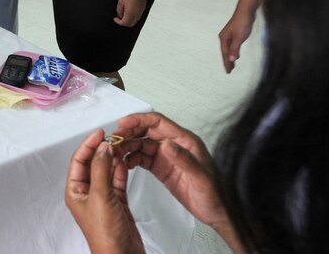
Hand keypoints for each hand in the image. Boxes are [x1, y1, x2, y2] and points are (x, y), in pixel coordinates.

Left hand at [65, 129, 144, 253]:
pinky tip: (125, 161)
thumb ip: (101, 169)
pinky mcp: (117, 203)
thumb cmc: (105, 234)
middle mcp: (87, 193)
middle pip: (92, 164)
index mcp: (75, 191)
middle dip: (101, 150)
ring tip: (120, 145)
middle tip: (112, 138)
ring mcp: (102, 197)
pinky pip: (117, 181)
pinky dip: (121, 170)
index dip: (88, 145)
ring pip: (106, 171)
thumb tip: (102, 148)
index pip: (79, 161)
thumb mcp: (101, 196)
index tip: (99, 133)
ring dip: (112, 158)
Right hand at [112, 113, 233, 238]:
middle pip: (146, 131)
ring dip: (127, 146)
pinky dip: (131, 158)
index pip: (157, 122)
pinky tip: (125, 163)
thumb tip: (166, 144)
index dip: (139, 120)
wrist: (218, 213)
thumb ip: (184, 160)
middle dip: (129, 133)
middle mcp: (174, 145)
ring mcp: (166, 156)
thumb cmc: (216, 194)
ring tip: (116, 152)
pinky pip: (142, 158)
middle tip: (114, 139)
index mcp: (185, 140)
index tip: (123, 123)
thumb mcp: (200, 178)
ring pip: (141, 144)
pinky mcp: (162, 168)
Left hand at [114, 0, 146, 26]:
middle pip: (130, 24)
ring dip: (129, 20)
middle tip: (119, 18)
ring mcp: (140, 12)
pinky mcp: (143, 9)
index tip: (115, 19)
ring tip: (124, 14)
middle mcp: (136, 15)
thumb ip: (119, 11)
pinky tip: (129, 12)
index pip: (124, 23)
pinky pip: (138, 17)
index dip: (118, 22)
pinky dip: (133, 17)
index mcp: (130, 14)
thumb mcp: (120, 2)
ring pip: (135, 21)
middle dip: (124, 23)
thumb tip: (119, 16)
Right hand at [218, 9, 254, 72]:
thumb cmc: (242, 23)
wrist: (246, 11)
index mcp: (223, 38)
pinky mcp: (234, 33)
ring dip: (230, 57)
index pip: (225, 54)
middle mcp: (224, 37)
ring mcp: (229, 35)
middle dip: (227, 62)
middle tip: (229, 71)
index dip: (226, 63)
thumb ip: (235, 49)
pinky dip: (233, 52)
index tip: (228, 72)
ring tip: (232, 65)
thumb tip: (231, 60)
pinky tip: (236, 55)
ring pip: (229, 49)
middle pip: (225, 52)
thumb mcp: (239, 37)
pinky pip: (232, 46)